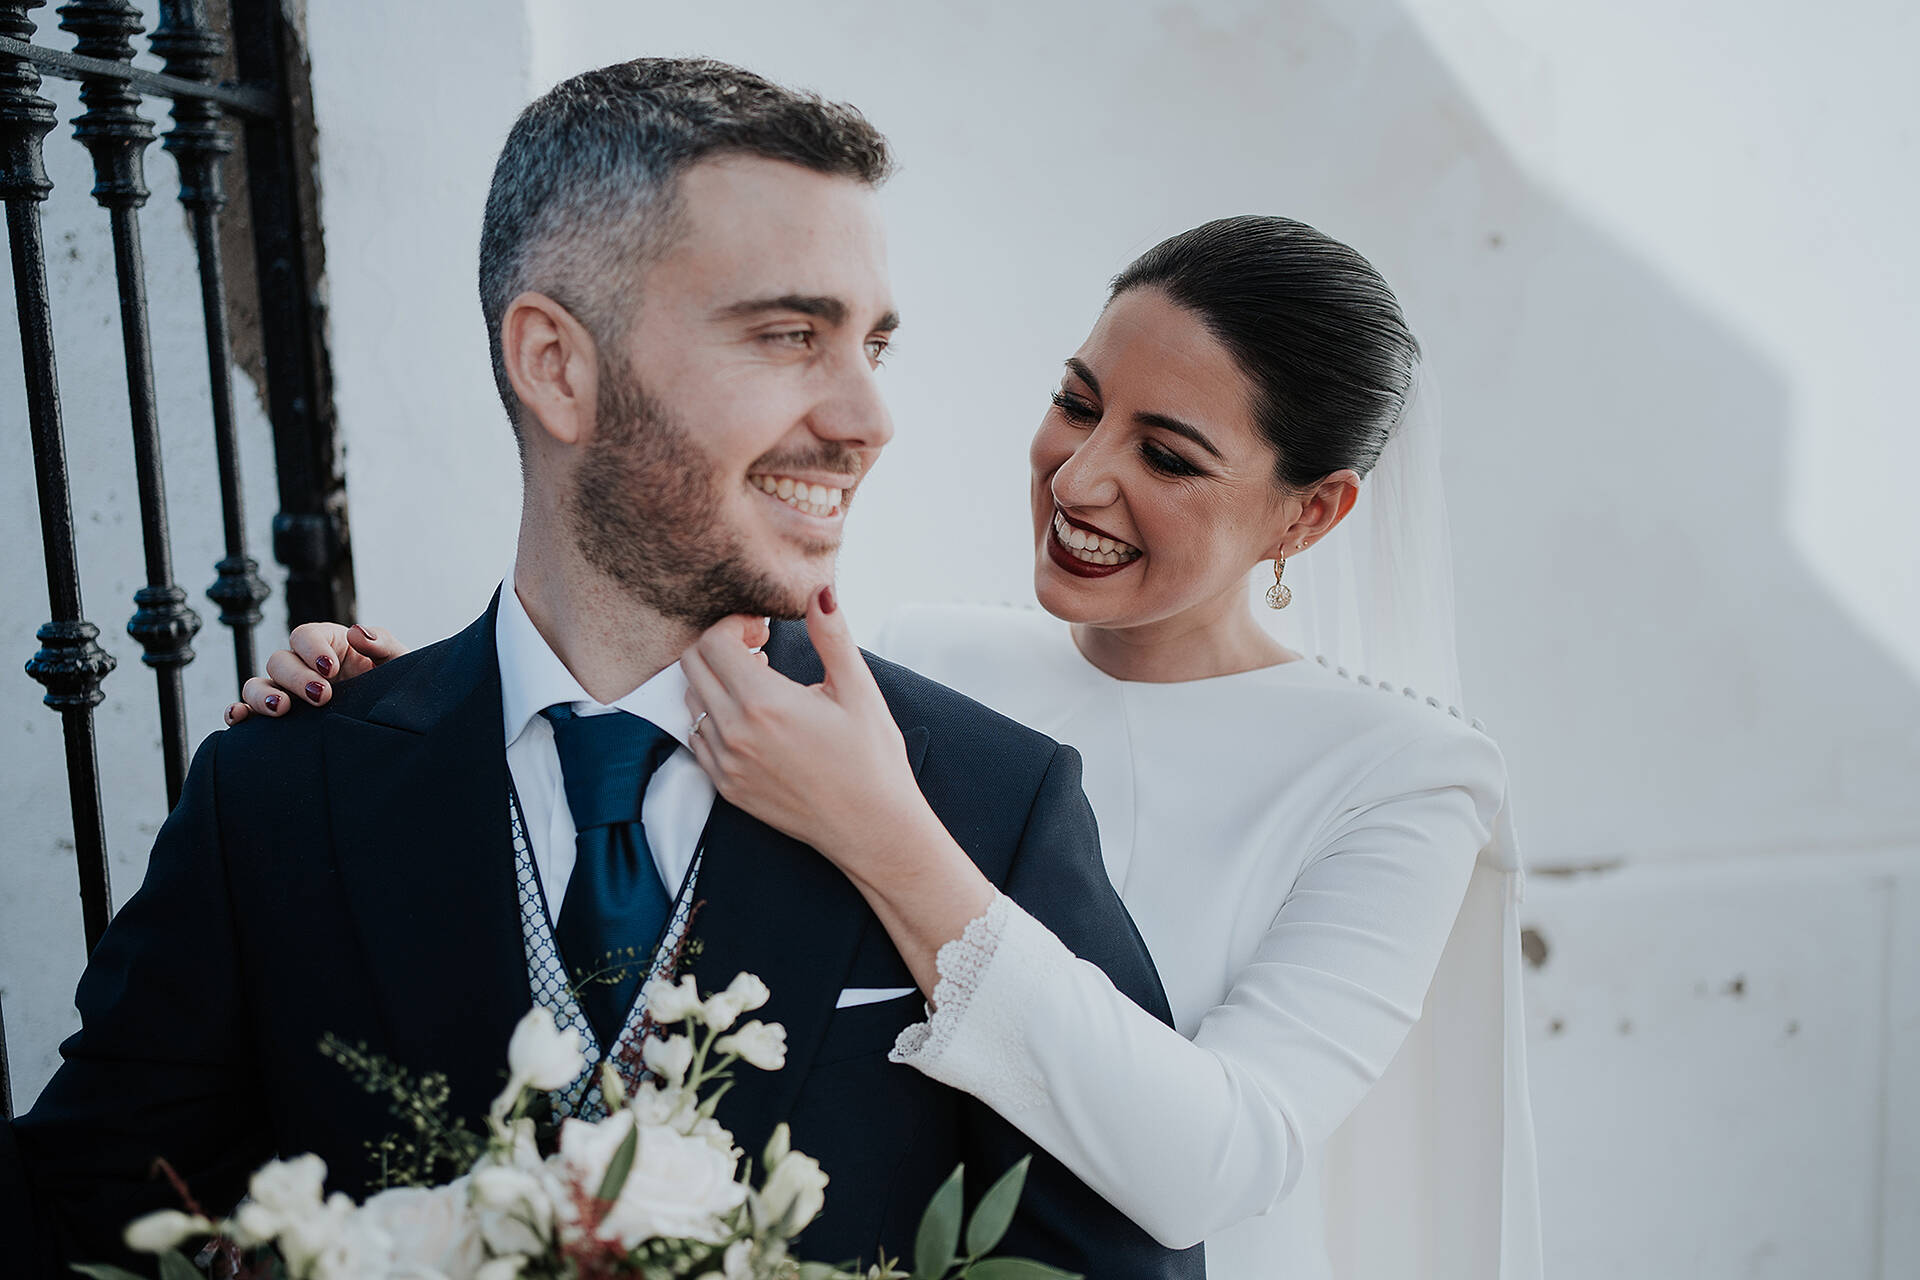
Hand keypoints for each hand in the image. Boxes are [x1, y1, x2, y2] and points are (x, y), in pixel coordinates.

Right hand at [224, 622, 406, 724]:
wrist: (391, 723)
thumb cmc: (393, 686)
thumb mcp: (397, 662)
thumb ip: (382, 644)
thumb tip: (356, 632)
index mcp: (328, 645)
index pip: (305, 635)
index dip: (312, 648)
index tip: (331, 668)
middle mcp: (302, 666)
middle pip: (279, 661)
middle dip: (296, 677)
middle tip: (321, 696)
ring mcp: (287, 691)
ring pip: (257, 685)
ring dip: (262, 695)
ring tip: (281, 708)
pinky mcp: (278, 716)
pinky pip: (247, 711)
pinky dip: (239, 712)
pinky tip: (240, 718)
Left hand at [683, 588, 995, 995]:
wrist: (872, 828)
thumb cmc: (871, 758)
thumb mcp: (858, 690)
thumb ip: (831, 635)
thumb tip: (820, 591)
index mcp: (764, 702)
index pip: (713, 641)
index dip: (734, 624)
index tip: (764, 630)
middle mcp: (734, 732)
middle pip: (693, 665)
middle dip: (720, 647)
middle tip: (760, 651)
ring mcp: (725, 764)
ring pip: (691, 701)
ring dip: (715, 682)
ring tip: (759, 685)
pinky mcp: (726, 788)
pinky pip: (696, 738)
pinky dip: (713, 718)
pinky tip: (751, 720)